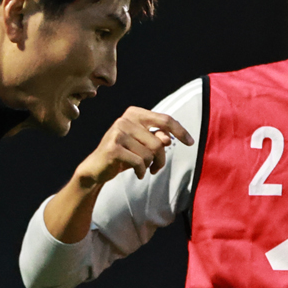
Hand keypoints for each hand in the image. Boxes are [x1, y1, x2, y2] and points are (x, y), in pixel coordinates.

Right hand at [74, 107, 193, 187]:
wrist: (96, 168)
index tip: (191, 142)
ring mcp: (118, 133)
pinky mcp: (113, 148)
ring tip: (144, 169)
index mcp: (134, 114)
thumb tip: (167, 138)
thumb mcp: (143, 145)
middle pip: (159, 142)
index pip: (164, 119)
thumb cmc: (124, 154)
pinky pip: (139, 162)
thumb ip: (156, 138)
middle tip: (156, 168)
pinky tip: (137, 174)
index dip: (180, 131)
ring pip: (150, 154)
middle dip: (161, 159)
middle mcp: (125, 120)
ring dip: (150, 166)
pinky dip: (141, 172)